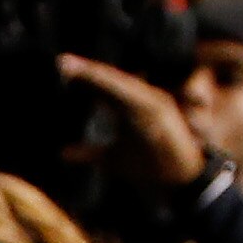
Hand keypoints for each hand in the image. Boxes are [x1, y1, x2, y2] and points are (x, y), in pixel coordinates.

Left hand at [56, 55, 208, 191]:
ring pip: (121, 83)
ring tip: (72, 66)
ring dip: (97, 74)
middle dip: (87, 70)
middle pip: (111, 79)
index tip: (61, 66)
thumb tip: (62, 153)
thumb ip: (88, 153)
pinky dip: (117, 85)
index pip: (105, 86)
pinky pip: (136, 94)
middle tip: (61, 62)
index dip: (84, 76)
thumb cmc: (151, 166)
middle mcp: (143, 99)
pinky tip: (97, 78)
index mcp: (131, 106)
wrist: (182, 181)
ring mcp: (153, 103)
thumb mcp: (112, 159)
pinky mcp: (161, 109)